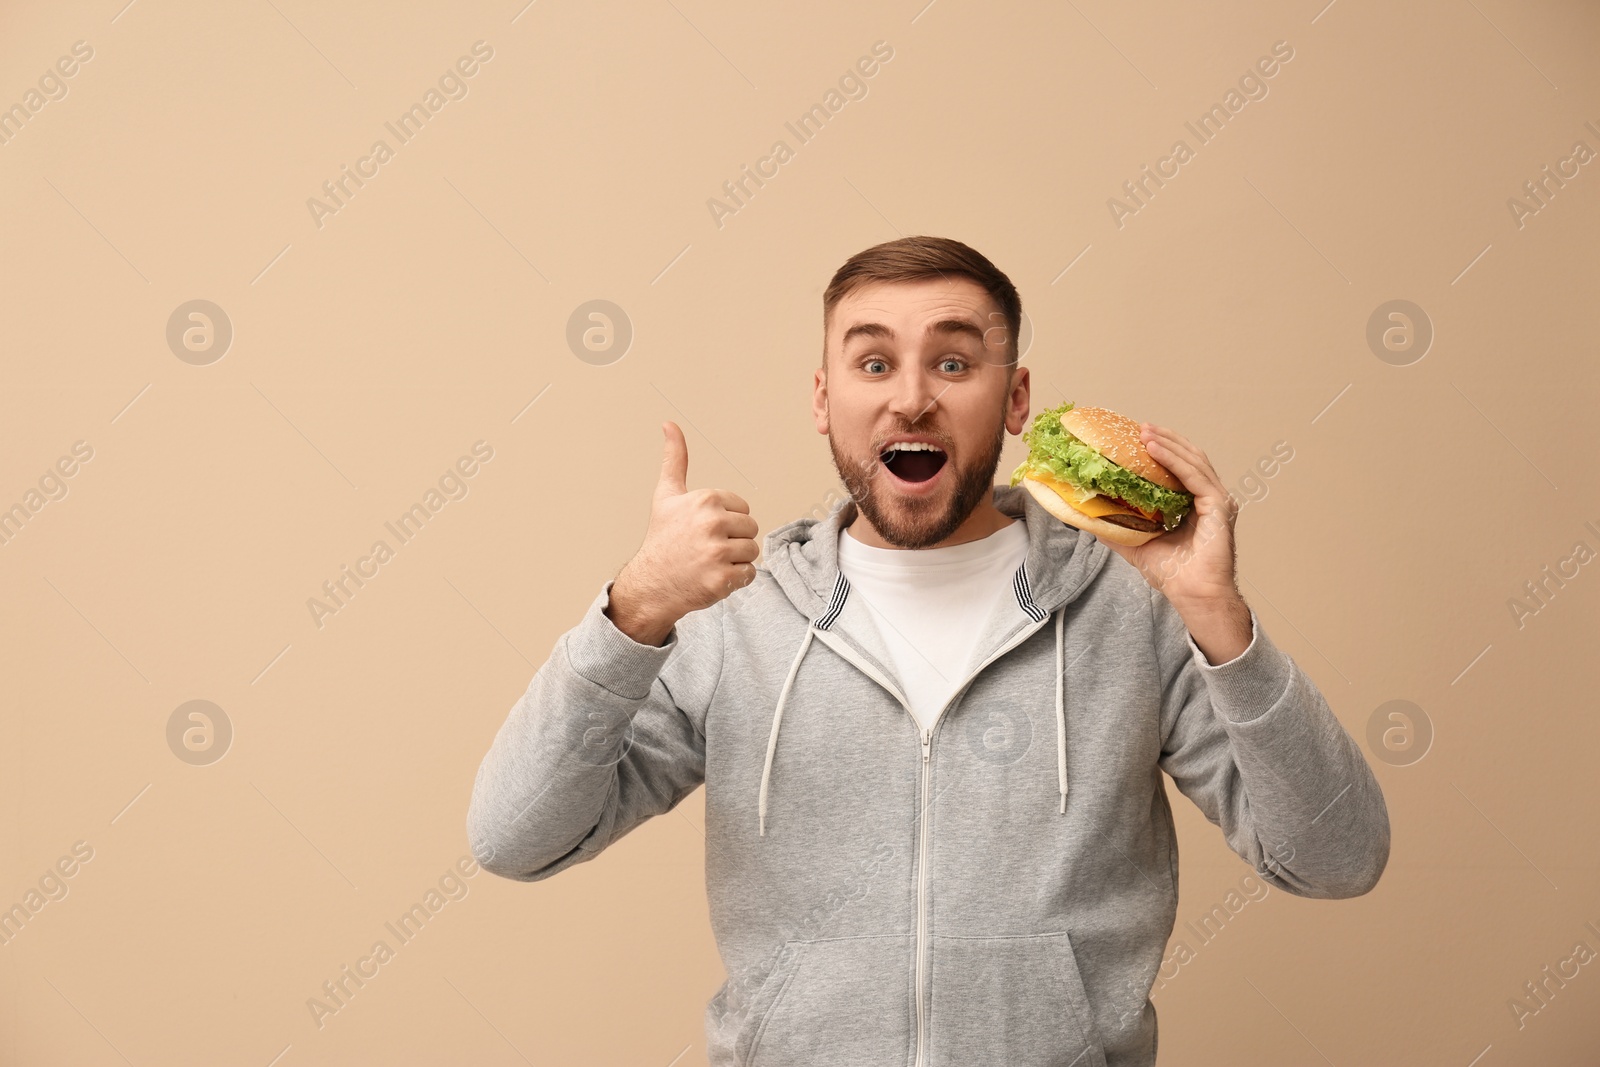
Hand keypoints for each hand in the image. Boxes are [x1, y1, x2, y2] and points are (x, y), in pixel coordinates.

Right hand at [606, 421, 759, 645]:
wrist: (651, 583)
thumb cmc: (662, 539)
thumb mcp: (667, 495)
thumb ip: (675, 459)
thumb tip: (669, 424)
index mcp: (705, 500)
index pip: (743, 509)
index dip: (726, 521)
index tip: (703, 529)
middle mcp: (712, 524)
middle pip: (751, 529)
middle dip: (734, 540)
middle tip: (706, 548)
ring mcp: (717, 553)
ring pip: (752, 552)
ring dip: (735, 560)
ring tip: (709, 562)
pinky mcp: (722, 579)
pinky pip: (749, 574)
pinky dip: (735, 579)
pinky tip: (712, 576)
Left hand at [1099, 424, 1239, 605]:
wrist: (1192, 594)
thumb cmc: (1173, 575)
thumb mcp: (1137, 544)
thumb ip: (1117, 528)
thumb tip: (1087, 517)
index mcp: (1195, 505)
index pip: (1180, 468)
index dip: (1162, 450)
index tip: (1138, 436)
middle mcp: (1209, 499)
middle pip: (1189, 458)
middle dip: (1164, 440)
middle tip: (1139, 427)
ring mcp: (1217, 501)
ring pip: (1192, 462)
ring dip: (1167, 445)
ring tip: (1144, 433)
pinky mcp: (1218, 506)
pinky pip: (1194, 476)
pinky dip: (1173, 460)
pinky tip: (1154, 449)